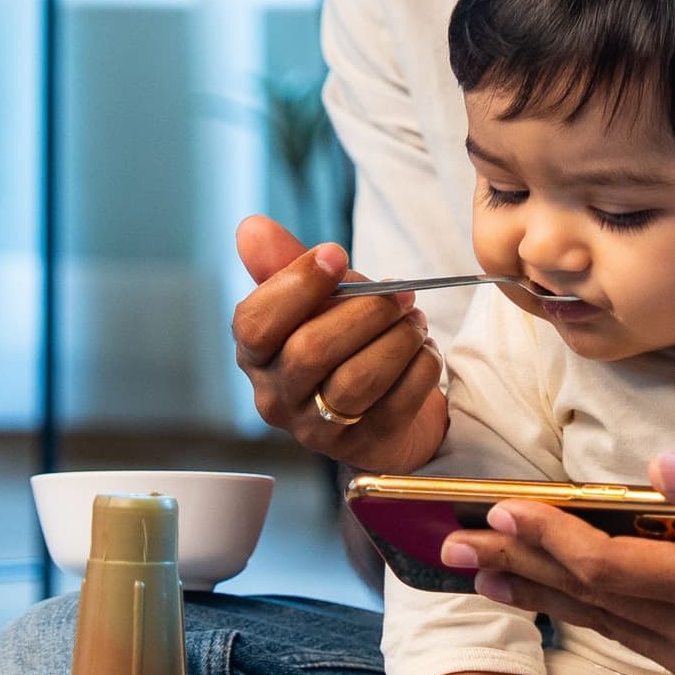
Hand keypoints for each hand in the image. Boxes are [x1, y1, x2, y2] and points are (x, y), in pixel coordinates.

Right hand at [231, 216, 446, 469]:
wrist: (382, 409)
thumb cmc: (340, 343)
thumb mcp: (310, 302)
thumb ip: (283, 264)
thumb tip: (251, 227)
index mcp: (255, 355)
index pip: (255, 323)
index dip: (297, 284)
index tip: (337, 254)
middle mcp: (276, 398)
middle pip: (311, 351)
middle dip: (364, 312)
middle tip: (400, 294)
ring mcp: (318, 430)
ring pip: (356, 381)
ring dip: (396, 340)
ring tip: (414, 321)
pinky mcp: (364, 447)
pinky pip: (398, 403)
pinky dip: (420, 368)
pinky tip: (423, 350)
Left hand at [441, 448, 674, 674]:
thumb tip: (656, 471)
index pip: (608, 565)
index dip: (548, 540)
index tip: (499, 512)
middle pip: (592, 603)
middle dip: (519, 571)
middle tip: (451, 547)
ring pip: (608, 631)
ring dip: (544, 600)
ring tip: (484, 576)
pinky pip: (639, 647)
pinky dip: (593, 619)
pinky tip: (560, 599)